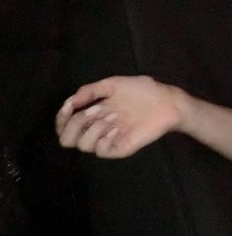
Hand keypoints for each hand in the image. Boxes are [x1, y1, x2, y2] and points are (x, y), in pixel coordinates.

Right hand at [55, 76, 182, 158]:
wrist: (166, 101)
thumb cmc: (143, 91)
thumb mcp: (113, 84)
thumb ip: (90, 91)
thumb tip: (69, 101)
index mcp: (93, 113)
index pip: (65, 124)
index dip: (61, 118)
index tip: (68, 106)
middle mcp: (98, 128)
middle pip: (67, 139)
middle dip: (73, 124)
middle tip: (91, 111)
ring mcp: (109, 139)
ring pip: (82, 145)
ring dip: (92, 128)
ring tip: (111, 117)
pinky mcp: (121, 148)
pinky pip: (101, 151)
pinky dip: (104, 138)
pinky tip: (117, 128)